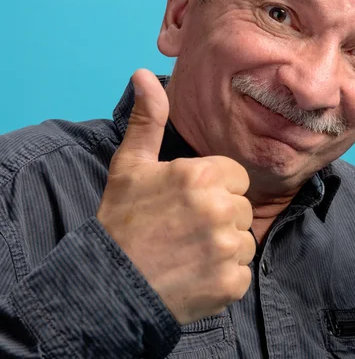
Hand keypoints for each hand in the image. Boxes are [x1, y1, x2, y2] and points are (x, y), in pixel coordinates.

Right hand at [97, 69, 254, 324]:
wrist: (107, 285)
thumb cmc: (121, 221)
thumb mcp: (130, 165)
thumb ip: (147, 119)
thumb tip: (144, 73)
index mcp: (203, 176)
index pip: (236, 177)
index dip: (216, 189)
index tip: (190, 202)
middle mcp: (221, 209)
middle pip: (242, 208)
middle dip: (221, 218)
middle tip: (186, 230)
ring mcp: (227, 249)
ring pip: (244, 241)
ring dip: (224, 249)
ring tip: (189, 253)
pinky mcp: (231, 284)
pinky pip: (242, 274)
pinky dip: (223, 278)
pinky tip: (196, 276)